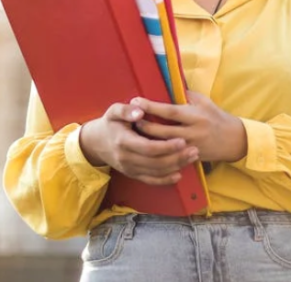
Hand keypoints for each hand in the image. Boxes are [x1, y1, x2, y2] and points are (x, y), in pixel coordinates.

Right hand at [79, 102, 199, 185]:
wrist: (96, 143)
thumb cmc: (110, 123)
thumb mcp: (113, 111)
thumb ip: (126, 110)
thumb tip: (140, 110)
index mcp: (123, 141)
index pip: (148, 148)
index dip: (166, 147)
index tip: (182, 140)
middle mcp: (126, 158)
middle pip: (155, 162)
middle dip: (177, 157)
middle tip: (194, 150)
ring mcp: (129, 168)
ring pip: (156, 172)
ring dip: (176, 166)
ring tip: (192, 157)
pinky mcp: (132, 174)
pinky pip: (150, 180)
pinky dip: (165, 180)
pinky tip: (179, 174)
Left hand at [131, 92, 247, 162]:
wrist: (233, 140)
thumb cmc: (216, 116)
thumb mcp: (204, 101)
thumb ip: (186, 95)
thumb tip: (166, 87)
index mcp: (195, 116)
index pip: (169, 111)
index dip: (152, 106)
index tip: (136, 101)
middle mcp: (193, 132)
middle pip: (163, 131)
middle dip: (144, 125)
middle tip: (130, 119)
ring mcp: (191, 147)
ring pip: (164, 146)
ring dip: (147, 140)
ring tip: (133, 133)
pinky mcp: (190, 158)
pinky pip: (170, 157)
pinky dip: (157, 153)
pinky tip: (145, 148)